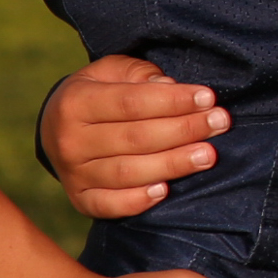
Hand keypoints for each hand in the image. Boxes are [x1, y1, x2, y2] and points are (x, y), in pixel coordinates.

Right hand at [41, 54, 224, 218]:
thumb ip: (138, 74)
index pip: (131, 102)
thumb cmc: (98, 94)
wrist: (57, 130)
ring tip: (208, 155)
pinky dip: (138, 201)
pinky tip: (166, 191)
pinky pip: (110, 205)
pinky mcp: (81, 200)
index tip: (208, 97)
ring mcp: (74, 174)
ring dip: (173, 164)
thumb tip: (168, 85)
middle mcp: (70, 140)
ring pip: (128, 172)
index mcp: (75, 102)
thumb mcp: (111, 72)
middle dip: (183, 130)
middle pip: (135, 138)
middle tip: (220, 123)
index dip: (172, 101)